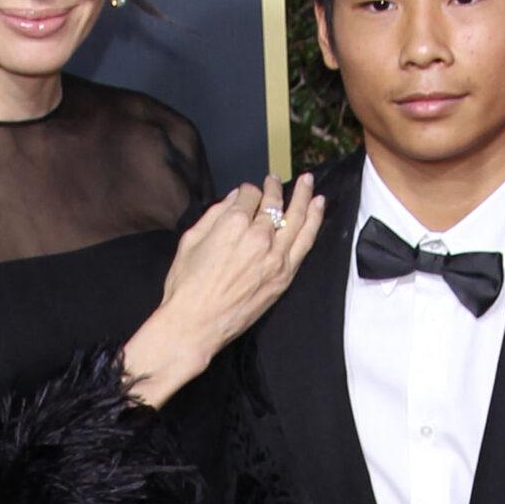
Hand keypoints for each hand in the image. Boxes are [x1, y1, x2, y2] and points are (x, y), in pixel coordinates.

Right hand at [123, 173, 325, 407]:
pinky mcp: (284, 275)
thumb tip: (234, 199)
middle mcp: (258, 236)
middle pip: (274, 203)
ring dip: (304, 196)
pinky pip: (305, 242)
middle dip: (275, 187)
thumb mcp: (191, 240)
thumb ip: (215, 214)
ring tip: (308, 182)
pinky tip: (317, 207)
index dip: (248, 191)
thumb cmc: (187, 287)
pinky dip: (313, 221)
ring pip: (296, 218)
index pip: (249, 195)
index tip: (246, 194)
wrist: (196, 324)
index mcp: (233, 223)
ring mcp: (275, 257)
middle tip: (275, 179)